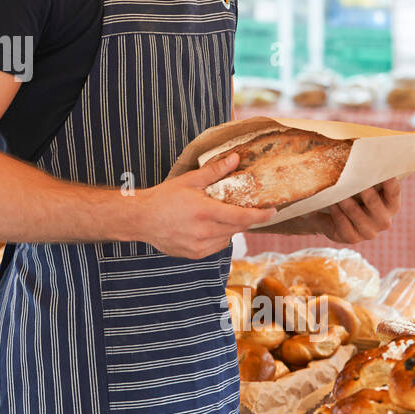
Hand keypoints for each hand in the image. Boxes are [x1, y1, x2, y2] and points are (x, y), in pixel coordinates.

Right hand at [136, 153, 276, 258]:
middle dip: (247, 219)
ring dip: (231, 227)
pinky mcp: (195, 254)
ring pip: (228, 238)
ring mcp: (200, 246)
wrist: (141, 219)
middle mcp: (205, 232)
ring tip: (221, 215)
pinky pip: (216, 246)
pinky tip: (208, 226)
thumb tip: (235, 159)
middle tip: (251, 209)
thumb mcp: (189, 181)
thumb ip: (215, 171)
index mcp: (205, 212)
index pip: (242, 216)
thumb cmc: (163, 198)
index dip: (261, 215)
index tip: (273, 211)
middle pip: (238, 228)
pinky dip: (218, 236)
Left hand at [301, 177, 401, 243]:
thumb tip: (368, 154)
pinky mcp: (352, 238)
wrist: (332, 219)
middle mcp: (384, 221)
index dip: (388, 180)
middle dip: (364, 190)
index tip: (380, 167)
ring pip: (356, 214)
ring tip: (337, 190)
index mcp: (392, 205)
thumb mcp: (363, 187)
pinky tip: (331, 203)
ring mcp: (369, 232)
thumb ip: (368, 176)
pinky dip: (337, 212)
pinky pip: (343, 224)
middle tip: (354, 178)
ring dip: (346, 201)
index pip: (394, 191)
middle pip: (374, 202)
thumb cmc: (353, 197)